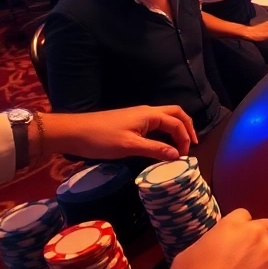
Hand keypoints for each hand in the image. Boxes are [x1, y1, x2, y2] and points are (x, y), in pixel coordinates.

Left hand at [42, 105, 196, 160]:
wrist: (74, 132)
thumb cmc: (101, 139)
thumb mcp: (130, 146)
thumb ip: (155, 149)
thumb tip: (177, 155)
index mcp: (150, 115)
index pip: (177, 123)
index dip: (185, 138)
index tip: (184, 156)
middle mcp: (147, 111)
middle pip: (176, 113)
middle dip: (187, 127)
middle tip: (193, 143)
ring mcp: (138, 115)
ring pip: (166, 117)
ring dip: (177, 128)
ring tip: (181, 144)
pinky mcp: (131, 121)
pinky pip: (156, 123)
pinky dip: (165, 130)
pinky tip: (162, 142)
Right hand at [160, 209, 267, 268]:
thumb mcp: (190, 252)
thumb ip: (211, 243)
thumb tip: (215, 248)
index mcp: (233, 224)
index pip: (244, 215)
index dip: (239, 228)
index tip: (233, 241)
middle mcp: (256, 234)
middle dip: (260, 237)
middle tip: (248, 256)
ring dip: (266, 259)